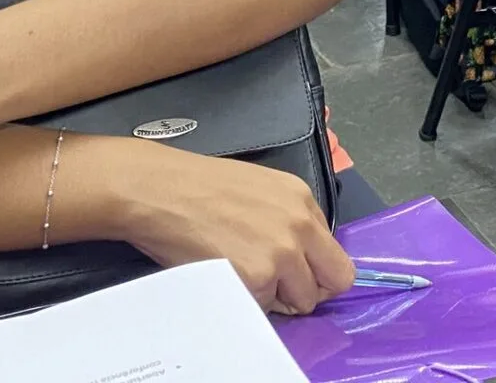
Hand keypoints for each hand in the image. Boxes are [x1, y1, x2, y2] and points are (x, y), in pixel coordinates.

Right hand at [119, 151, 352, 314]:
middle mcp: (300, 224)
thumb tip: (301, 255)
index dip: (316, 270)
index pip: (336, 254)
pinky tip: (227, 275)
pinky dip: (249, 300)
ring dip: (277, 297)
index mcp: (302, 199)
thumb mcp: (260, 189)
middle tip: (276, 285)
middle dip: (308, 289)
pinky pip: (266, 307)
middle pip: (334, 281)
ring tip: (242, 274)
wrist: (159, 189)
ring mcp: (281, 253)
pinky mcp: (257, 277)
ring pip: (301, 300)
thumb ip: (288, 219)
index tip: (296, 274)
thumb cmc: (197, 187)